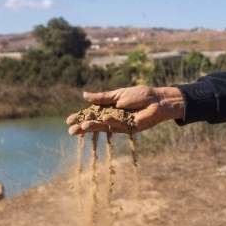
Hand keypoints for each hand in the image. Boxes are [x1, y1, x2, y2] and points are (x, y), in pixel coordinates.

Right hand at [65, 85, 184, 134]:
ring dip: (93, 127)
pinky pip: (118, 125)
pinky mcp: (130, 128)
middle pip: (95, 123)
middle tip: (70, 130)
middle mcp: (113, 117)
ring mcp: (121, 124)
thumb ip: (102, 97)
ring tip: (82, 127)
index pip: (92, 114)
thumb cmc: (140, 95)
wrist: (157, 99)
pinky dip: (111, 121)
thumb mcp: (118, 95)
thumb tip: (84, 95)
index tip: (68, 120)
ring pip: (104, 127)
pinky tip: (104, 119)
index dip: (80, 117)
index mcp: (109, 108)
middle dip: (83, 126)